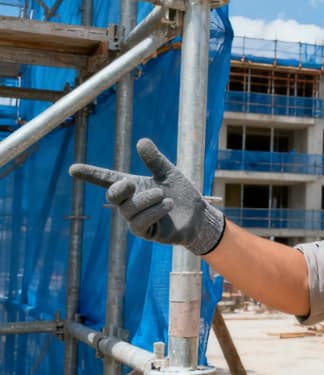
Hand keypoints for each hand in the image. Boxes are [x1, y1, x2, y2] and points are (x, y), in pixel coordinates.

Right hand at [69, 138, 224, 255]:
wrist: (199, 216)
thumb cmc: (181, 193)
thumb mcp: (169, 173)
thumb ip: (155, 160)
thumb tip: (141, 141)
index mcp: (133, 186)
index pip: (107, 179)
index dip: (90, 174)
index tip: (72, 169)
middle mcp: (130, 203)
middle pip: (112, 196)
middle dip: (120, 189)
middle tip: (132, 183)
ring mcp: (136, 219)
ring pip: (128, 210)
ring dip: (146, 199)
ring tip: (164, 195)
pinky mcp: (146, 233)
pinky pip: (139, 223)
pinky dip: (154, 212)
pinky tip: (167, 205)